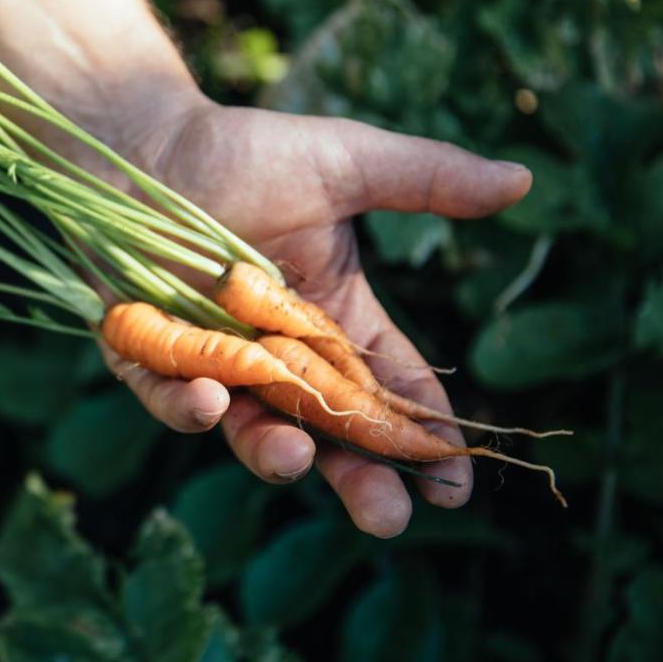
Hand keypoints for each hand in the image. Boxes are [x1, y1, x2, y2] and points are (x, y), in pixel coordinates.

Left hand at [102, 100, 530, 537]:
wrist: (141, 143)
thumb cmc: (239, 150)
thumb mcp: (343, 163)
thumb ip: (425, 179)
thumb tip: (521, 181)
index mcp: (330, 318)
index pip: (388, 389)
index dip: (423, 436)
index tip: (454, 481)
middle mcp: (275, 354)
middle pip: (328, 433)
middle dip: (359, 479)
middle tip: (387, 519)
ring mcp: (212, 362)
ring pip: (251, 428)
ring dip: (273, 452)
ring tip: (295, 457)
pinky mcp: (147, 359)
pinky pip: (169, 398)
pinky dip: (186, 405)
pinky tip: (207, 398)